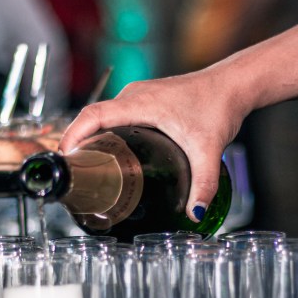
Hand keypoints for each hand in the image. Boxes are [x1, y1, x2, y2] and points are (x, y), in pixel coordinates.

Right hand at [60, 67, 248, 221]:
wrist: (234, 84)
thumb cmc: (219, 105)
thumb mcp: (209, 150)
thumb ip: (203, 184)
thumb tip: (195, 213)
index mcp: (140, 103)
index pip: (93, 115)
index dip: (73, 135)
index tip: (64, 157)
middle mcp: (134, 95)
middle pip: (92, 117)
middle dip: (76, 142)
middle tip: (72, 172)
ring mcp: (139, 95)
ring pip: (103, 115)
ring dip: (90, 136)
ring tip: (84, 166)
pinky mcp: (145, 99)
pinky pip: (115, 113)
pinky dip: (104, 130)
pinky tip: (108, 151)